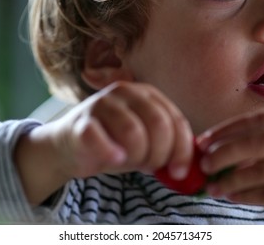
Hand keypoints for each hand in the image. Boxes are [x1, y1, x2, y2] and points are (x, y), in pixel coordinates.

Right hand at [37, 81, 193, 179]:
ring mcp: (101, 103)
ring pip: (133, 132)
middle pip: (159, 124)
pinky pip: (100, 139)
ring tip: (129, 161)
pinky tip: (114, 159)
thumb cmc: (114, 143)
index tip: (179, 172)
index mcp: (146, 93)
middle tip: (150, 167)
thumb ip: (168, 146)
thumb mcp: (147, 141)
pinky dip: (110, 153)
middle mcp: (125, 91)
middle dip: (160, 154)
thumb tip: (193, 165)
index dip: (182, 149)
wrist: (70, 146)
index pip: (175, 120)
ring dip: (136, 156)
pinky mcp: (80, 121)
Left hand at [196, 107, 263, 210]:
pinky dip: (246, 196)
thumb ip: (263, 137)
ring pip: (258, 172)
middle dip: (223, 154)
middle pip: (254, 143)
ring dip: (230, 180)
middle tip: (204, 164)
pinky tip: (232, 196)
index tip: (202, 141)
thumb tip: (214, 149)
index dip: (223, 130)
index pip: (253, 120)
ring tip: (213, 187)